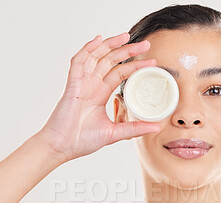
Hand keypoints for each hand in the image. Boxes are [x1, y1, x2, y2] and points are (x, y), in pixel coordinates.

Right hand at [39, 32, 160, 161]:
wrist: (62, 147)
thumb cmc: (82, 140)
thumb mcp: (115, 133)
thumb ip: (135, 128)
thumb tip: (157, 127)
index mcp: (101, 94)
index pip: (120, 73)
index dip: (134, 66)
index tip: (151, 62)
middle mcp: (92, 85)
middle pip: (111, 61)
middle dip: (128, 51)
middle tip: (146, 45)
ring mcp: (82, 83)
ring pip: (97, 57)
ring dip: (111, 45)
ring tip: (127, 37)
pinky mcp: (72, 85)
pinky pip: (79, 62)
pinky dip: (88, 49)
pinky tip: (99, 40)